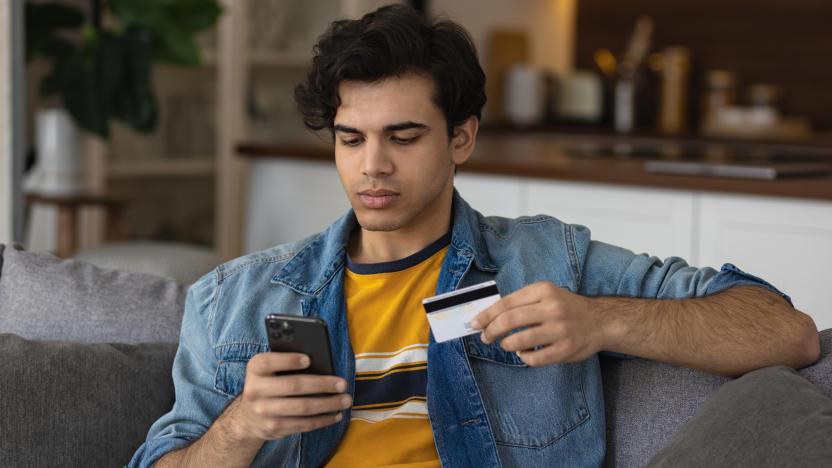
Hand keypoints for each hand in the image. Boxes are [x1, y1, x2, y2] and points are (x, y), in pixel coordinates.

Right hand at [227, 352, 351, 441]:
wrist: (247, 417)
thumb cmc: (269, 383)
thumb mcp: (269, 370)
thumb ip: (287, 363)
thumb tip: (321, 364)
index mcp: (255, 369)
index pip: (268, 362)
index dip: (288, 360)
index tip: (308, 359)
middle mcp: (255, 390)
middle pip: (293, 385)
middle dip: (322, 384)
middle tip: (342, 384)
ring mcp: (263, 412)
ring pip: (302, 407)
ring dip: (328, 404)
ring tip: (345, 400)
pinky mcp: (273, 428)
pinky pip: (303, 424)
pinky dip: (323, 420)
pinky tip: (335, 414)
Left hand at [470, 282, 601, 365]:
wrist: (600, 321)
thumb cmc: (566, 308)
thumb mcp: (546, 295)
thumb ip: (521, 303)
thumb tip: (488, 316)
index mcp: (544, 291)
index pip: (506, 303)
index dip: (487, 315)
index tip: (474, 323)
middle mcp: (552, 308)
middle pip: (509, 321)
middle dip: (491, 331)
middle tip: (485, 337)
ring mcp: (560, 330)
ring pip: (519, 341)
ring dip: (506, 345)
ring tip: (507, 344)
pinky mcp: (566, 350)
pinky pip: (533, 358)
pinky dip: (523, 357)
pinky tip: (525, 352)